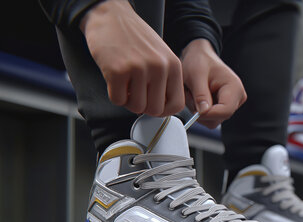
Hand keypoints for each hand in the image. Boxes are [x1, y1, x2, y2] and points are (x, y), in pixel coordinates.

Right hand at [80, 0, 183, 115]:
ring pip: (136, 107)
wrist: (110, 15)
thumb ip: (165, 80)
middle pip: (155, 110)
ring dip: (128, 101)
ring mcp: (139, 69)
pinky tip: (115, 80)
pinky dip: (114, 94)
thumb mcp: (161, 56)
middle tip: (135, 93)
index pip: (176, 104)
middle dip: (143, 106)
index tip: (154, 106)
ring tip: (126, 85)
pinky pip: (118, 100)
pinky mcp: (117, 70)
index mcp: (173, 65)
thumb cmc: (134, 37)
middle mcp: (159, 67)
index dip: (163, 110)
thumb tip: (162, 108)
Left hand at [181, 39, 246, 128]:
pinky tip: (197, 98)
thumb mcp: (196, 75)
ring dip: (198, 111)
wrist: (200, 57)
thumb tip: (203, 112)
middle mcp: (237, 98)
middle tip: (190, 95)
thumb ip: (200, 94)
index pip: (225, 111)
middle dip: (201, 111)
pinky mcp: (223, 108)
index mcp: (235, 88)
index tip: (194, 109)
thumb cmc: (200, 62)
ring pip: (213, 120)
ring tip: (192, 94)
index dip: (208, 114)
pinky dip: (200, 111)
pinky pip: (210, 118)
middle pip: (219, 118)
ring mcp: (231, 104)